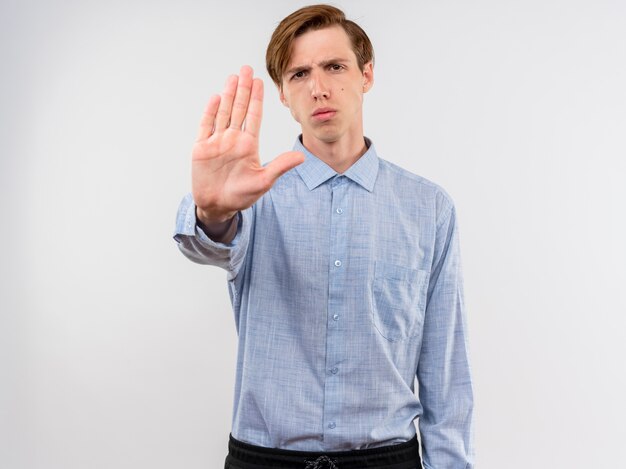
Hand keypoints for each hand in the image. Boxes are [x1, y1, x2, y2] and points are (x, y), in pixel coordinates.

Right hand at [192, 65, 304, 224]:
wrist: (216, 206)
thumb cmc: (240, 196)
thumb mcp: (263, 181)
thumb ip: (280, 167)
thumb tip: (302, 157)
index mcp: (248, 145)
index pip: (254, 116)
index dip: (257, 99)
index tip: (261, 81)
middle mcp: (233, 139)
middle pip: (239, 109)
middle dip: (244, 89)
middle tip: (247, 69)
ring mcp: (217, 142)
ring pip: (224, 113)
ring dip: (229, 95)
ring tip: (233, 77)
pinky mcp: (202, 148)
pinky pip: (206, 125)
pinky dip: (211, 112)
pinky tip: (216, 98)